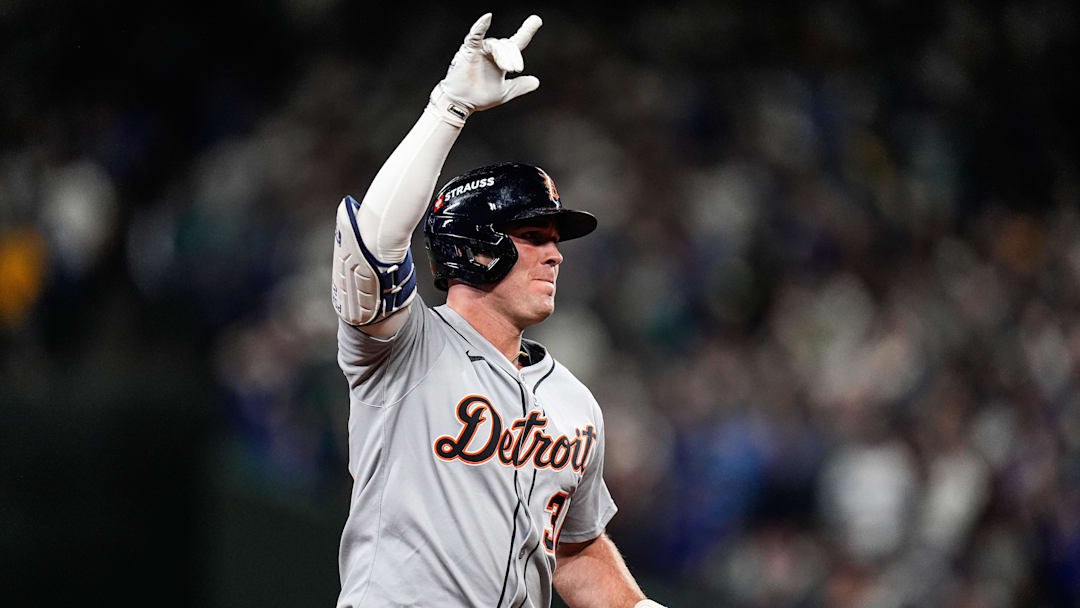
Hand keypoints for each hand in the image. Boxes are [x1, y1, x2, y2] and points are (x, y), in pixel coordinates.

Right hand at [427, 13, 542, 124]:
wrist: (461, 103)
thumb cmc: (479, 97)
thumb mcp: (505, 92)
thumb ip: (520, 86)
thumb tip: (536, 82)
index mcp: (501, 59)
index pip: (516, 42)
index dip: (527, 31)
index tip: (537, 20)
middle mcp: (491, 52)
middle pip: (508, 46)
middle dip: (514, 57)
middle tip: (517, 70)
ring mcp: (480, 50)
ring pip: (497, 45)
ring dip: (504, 55)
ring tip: (508, 68)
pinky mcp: (468, 50)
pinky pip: (475, 35)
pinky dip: (481, 26)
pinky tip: (487, 18)